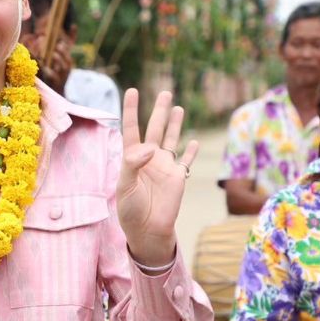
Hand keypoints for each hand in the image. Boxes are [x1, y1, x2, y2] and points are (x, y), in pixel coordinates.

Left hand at [117, 88, 198, 266]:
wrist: (147, 230)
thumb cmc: (130, 210)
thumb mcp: (125, 187)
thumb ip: (132, 165)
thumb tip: (149, 148)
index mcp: (132, 158)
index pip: (131, 128)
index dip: (131, 110)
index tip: (131, 90)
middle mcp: (149, 159)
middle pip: (155, 128)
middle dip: (159, 111)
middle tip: (164, 92)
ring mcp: (165, 167)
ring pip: (171, 139)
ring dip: (175, 124)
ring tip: (177, 107)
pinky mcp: (178, 177)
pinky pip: (186, 161)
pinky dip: (191, 151)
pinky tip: (195, 140)